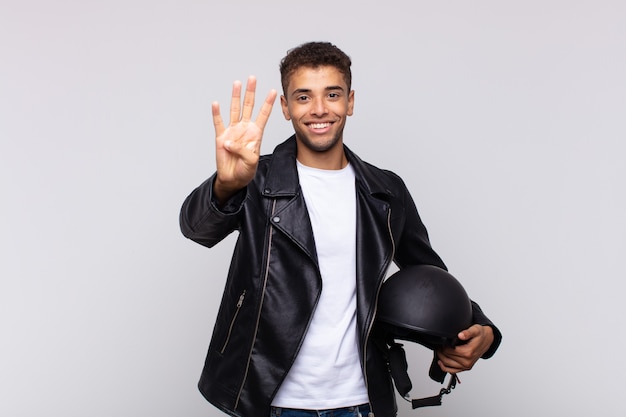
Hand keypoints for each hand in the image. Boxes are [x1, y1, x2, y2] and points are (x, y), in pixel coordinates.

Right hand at [212, 76, 276, 202]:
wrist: (233, 178)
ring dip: (235, 96)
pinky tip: (216, 103)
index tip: (273, 91)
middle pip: (248, 106)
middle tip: (252, 78)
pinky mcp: (221, 137)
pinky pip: (218, 122)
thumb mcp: (251, 161)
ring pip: (234, 109)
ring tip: (237, 83)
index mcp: (256, 133)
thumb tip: (229, 142)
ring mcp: (233, 131)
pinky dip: (217, 113)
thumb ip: (242, 150)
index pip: (263, 114)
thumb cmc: (246, 170)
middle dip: (251, 92)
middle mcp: (245, 129)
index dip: (268, 103)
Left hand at [436, 324, 493, 373]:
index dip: (442, 346)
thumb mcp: (475, 330)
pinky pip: (452, 371)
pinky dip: (445, 368)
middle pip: (446, 358)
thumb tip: (461, 335)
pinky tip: (441, 362)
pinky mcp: (465, 368)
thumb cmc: (480, 335)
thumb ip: (468, 332)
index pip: (449, 351)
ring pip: (447, 365)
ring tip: (439, 351)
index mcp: (468, 352)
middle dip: (441, 351)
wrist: (487, 341)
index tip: (441, 341)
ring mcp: (466, 366)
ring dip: (441, 358)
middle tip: (438, 345)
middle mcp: (467, 361)